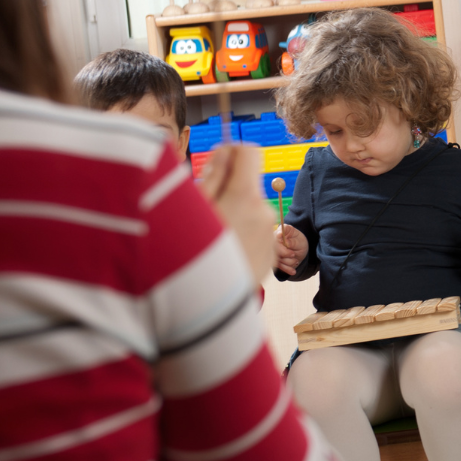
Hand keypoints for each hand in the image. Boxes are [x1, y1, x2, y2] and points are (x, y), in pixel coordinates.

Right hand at [197, 144, 278, 281]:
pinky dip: (238, 235)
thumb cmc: (189, 258)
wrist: (208, 310)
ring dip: (231, 215)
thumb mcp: (192, 211)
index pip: (249, 152)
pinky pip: (254, 233)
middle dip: (225, 190)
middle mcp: (264, 212)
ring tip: (208, 240)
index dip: (230, 153)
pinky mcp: (271, 254)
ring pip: (249, 209)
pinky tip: (220, 253)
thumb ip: (211, 177)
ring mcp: (270, 235)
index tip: (215, 166)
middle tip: (201, 213)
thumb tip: (224, 151)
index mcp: (244, 197)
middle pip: (246, 184)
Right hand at [274, 223, 308, 275]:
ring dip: (288, 262)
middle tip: (293, 254)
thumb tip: (286, 242)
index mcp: (280, 231)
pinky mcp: (275, 260)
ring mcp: (274, 251)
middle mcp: (274, 241)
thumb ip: (293, 241)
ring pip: (277, 258)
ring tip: (295, 260)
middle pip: (273, 247)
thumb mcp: (300, 240)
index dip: (277, 235)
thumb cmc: (299, 241)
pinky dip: (287, 269)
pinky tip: (293, 271)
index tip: (280, 235)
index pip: (276, 233)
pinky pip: (279, 266)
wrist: (300, 249)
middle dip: (284, 252)